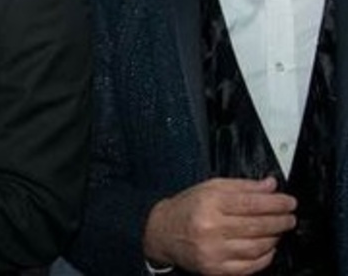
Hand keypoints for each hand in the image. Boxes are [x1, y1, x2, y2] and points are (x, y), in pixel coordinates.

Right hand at [143, 177, 296, 275]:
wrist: (164, 232)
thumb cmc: (189, 206)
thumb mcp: (211, 187)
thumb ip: (242, 186)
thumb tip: (271, 186)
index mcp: (210, 203)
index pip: (251, 203)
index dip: (274, 203)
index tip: (289, 201)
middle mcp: (211, 228)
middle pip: (256, 225)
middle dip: (280, 220)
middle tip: (290, 216)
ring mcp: (214, 252)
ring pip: (256, 247)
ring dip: (274, 238)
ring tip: (280, 229)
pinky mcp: (215, 270)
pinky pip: (249, 266)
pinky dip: (265, 257)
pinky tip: (269, 247)